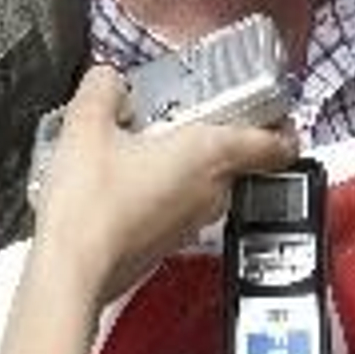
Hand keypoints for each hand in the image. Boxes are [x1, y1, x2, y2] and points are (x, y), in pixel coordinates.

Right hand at [35, 66, 299, 303]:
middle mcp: (211, 193)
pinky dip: (170, 192)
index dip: (284, 128)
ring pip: (210, 186)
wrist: (70, 272)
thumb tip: (108, 81)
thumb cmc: (90, 206)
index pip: (273, 144)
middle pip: (240, 162)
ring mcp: (192, 224)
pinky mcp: (168, 245)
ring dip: (193, 166)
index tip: (279, 114)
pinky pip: (182, 209)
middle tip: (200, 114)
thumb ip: (103, 90)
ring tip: (157, 143)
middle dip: (224, 137)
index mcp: (208, 156)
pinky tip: (133, 181)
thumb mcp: (87, 126)